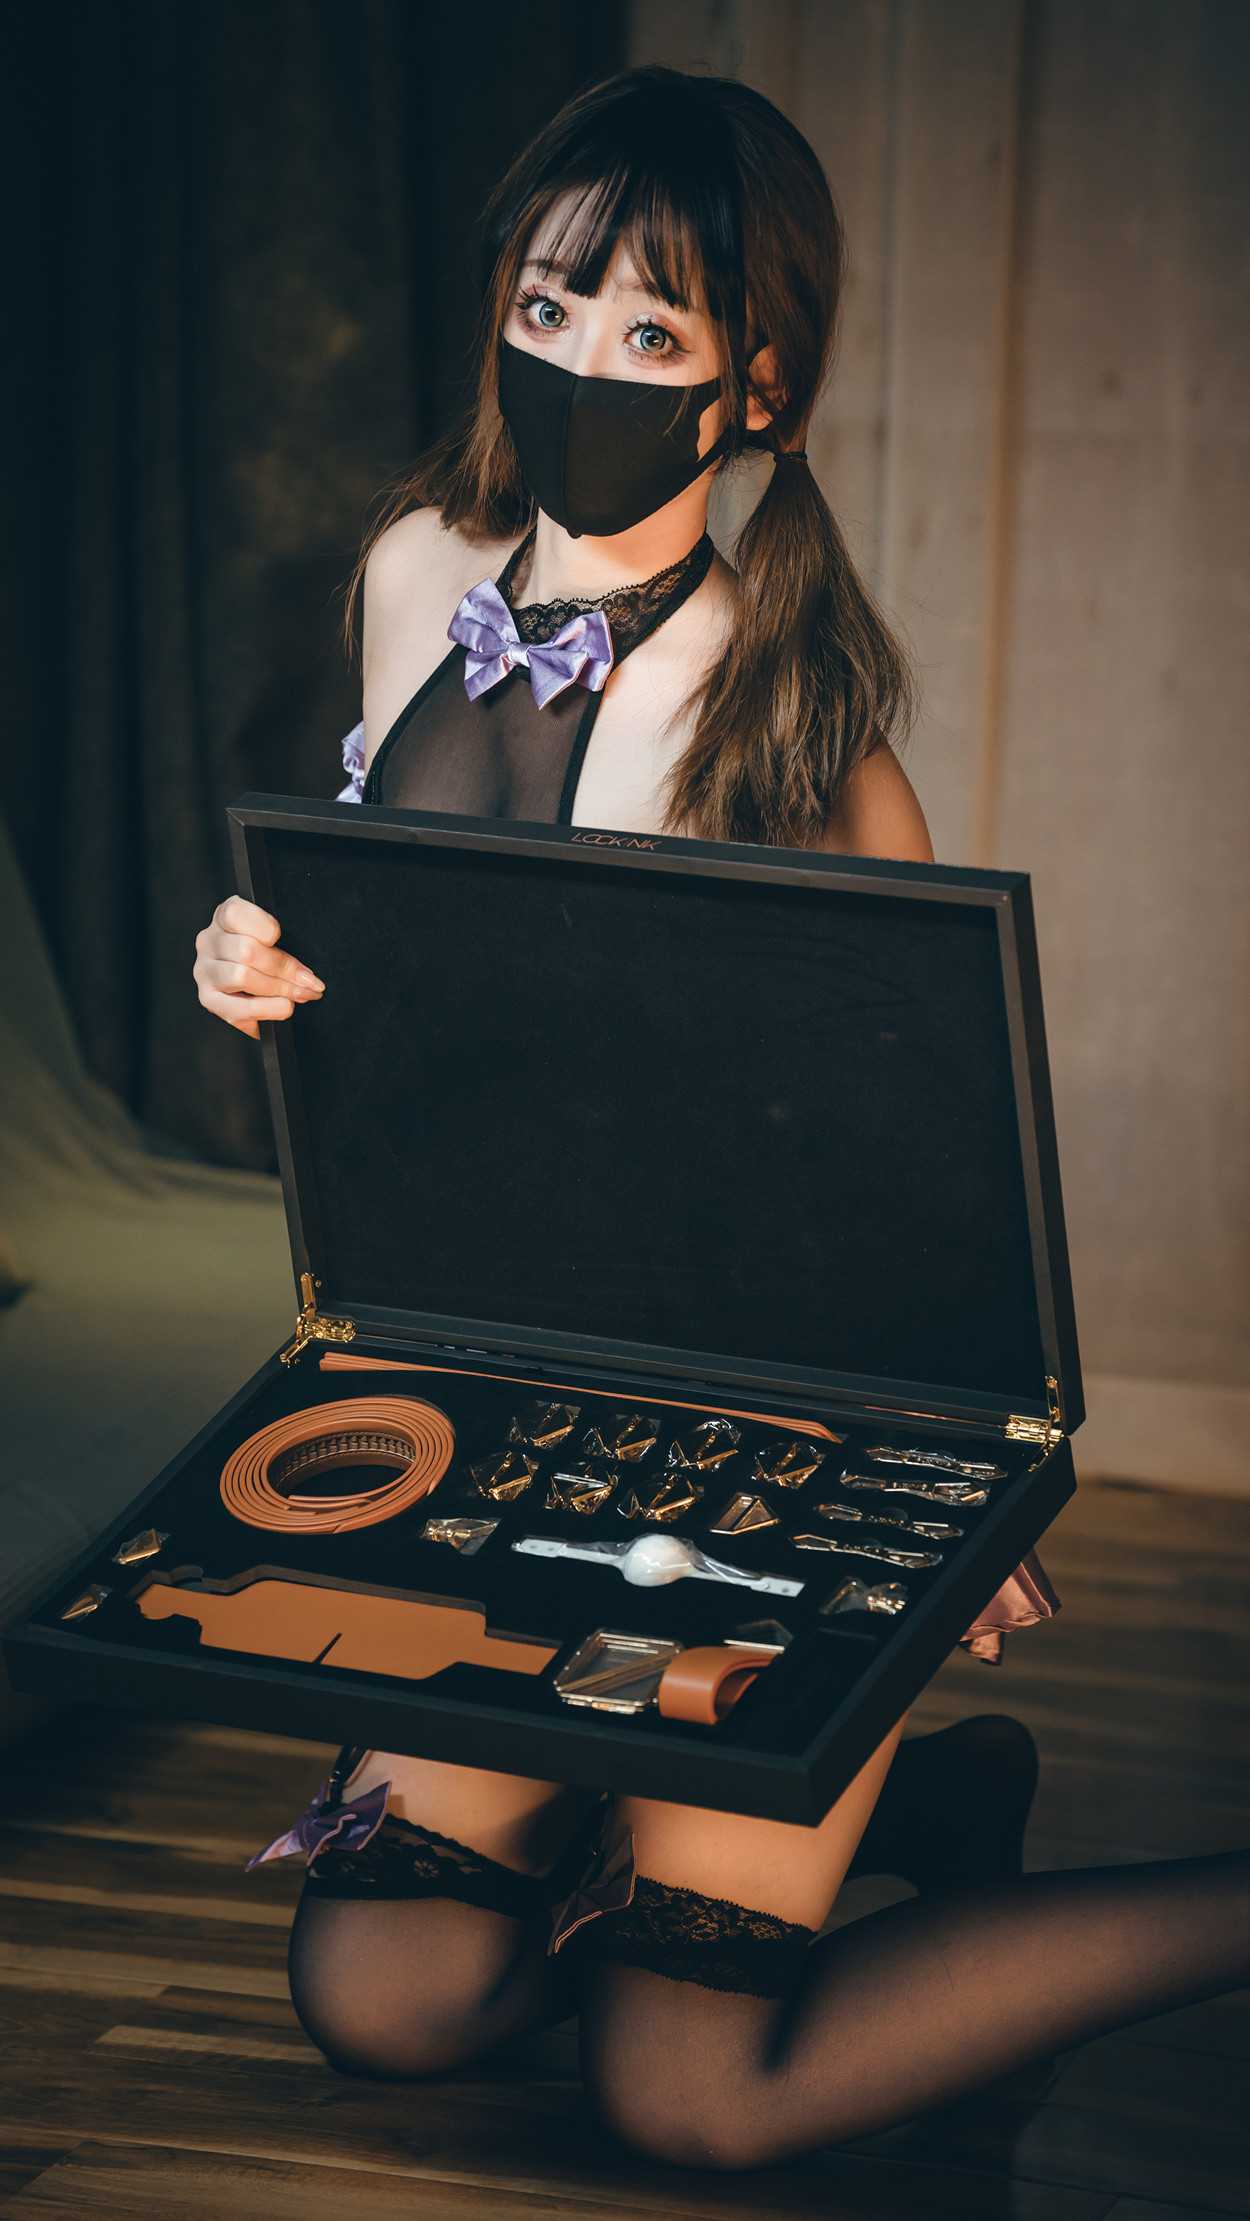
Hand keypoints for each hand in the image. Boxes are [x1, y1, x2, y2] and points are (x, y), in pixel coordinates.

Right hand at [194, 895, 324, 1039]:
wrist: (244, 991)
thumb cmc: (262, 958)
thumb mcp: (270, 940)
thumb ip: (281, 947)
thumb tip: (306, 976)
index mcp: (224, 918)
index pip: (235, 913)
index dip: (263, 927)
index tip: (280, 938)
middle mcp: (209, 942)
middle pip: (247, 951)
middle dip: (285, 969)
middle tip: (310, 982)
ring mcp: (205, 971)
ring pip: (243, 977)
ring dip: (279, 989)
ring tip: (300, 995)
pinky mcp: (208, 999)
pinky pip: (240, 1008)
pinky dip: (269, 1009)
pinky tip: (283, 1007)